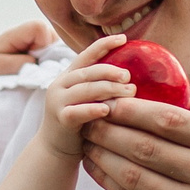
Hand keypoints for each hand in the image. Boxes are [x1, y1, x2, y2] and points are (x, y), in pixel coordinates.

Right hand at [37, 34, 135, 159]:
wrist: (55, 152)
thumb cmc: (80, 125)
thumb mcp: (88, 101)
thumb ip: (102, 87)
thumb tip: (135, 79)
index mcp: (69, 76)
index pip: (86, 55)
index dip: (104, 44)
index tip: (123, 38)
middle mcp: (60, 85)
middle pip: (88, 72)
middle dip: (111, 71)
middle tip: (130, 76)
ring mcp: (58, 101)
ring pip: (85, 89)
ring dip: (109, 88)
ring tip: (130, 91)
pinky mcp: (60, 119)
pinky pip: (77, 111)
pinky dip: (93, 109)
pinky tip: (108, 110)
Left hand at [80, 95, 189, 189]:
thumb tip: (173, 81)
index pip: (171, 120)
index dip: (134, 109)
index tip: (110, 100)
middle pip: (147, 146)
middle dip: (110, 129)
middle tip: (89, 118)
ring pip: (135, 175)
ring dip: (104, 156)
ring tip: (87, 142)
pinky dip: (111, 183)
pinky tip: (97, 169)